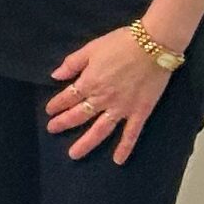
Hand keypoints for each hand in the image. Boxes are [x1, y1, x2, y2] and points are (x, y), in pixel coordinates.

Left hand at [48, 28, 173, 162]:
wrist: (153, 44)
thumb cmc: (122, 43)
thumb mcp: (91, 48)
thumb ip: (72, 64)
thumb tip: (55, 76)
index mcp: (89, 82)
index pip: (68, 98)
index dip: (57, 105)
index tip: (49, 111)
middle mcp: (103, 98)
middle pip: (79, 115)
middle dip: (64, 123)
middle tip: (52, 130)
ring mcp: (122, 107)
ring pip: (100, 130)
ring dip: (86, 143)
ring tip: (74, 154)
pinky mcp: (141, 111)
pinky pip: (131, 133)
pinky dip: (125, 147)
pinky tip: (118, 160)